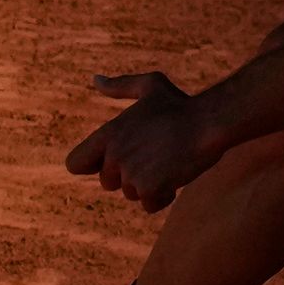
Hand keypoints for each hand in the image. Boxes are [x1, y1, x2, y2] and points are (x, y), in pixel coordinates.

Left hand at [68, 70, 222, 210]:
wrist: (209, 123)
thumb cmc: (180, 104)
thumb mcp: (149, 86)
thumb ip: (119, 86)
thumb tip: (95, 79)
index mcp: (108, 134)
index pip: (75, 164)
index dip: (91, 165)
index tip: (110, 160)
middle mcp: (113, 156)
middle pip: (107, 182)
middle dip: (128, 175)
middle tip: (154, 155)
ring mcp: (130, 175)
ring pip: (131, 193)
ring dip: (149, 184)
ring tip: (168, 162)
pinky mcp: (150, 189)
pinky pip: (149, 205)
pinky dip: (163, 197)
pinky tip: (176, 176)